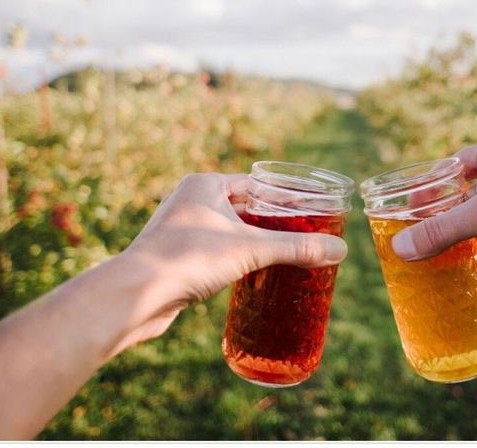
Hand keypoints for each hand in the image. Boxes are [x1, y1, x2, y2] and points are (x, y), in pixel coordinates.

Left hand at [111, 172, 348, 352]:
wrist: (136, 293)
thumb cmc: (187, 259)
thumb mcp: (250, 250)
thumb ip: (296, 248)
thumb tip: (340, 250)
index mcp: (206, 184)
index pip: (257, 183)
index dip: (286, 196)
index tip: (311, 207)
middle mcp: (191, 199)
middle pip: (244, 206)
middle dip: (272, 220)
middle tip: (304, 232)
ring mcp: (181, 227)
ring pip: (228, 229)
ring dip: (254, 240)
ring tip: (285, 252)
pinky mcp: (176, 254)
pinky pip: (214, 249)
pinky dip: (235, 256)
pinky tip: (253, 272)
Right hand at [391, 136, 476, 268]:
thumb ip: (442, 231)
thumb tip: (400, 249)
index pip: (450, 165)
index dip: (429, 186)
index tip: (409, 208)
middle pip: (466, 189)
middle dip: (445, 210)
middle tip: (419, 232)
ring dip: (465, 227)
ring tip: (440, 248)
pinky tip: (473, 257)